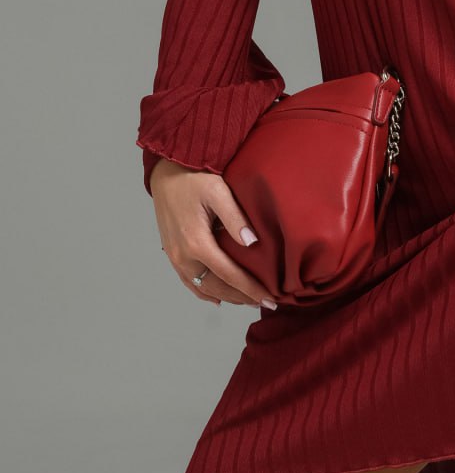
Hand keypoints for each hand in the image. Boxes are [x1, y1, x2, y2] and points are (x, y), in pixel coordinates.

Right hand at [150, 158, 278, 308]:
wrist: (166, 169)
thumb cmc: (195, 176)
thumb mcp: (219, 192)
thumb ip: (235, 218)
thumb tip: (252, 243)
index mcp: (197, 243)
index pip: (230, 275)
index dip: (251, 289)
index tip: (270, 299)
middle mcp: (182, 255)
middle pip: (216, 286)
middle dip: (241, 297)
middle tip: (264, 303)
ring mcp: (174, 255)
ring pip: (201, 287)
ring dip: (225, 296)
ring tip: (246, 301)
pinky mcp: (170, 251)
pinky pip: (187, 280)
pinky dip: (203, 291)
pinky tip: (216, 296)